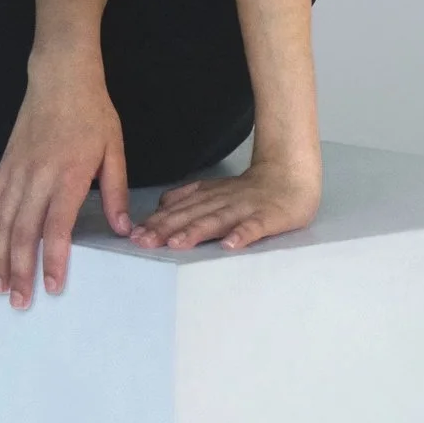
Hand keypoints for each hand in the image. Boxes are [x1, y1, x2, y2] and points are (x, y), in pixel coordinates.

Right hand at [0, 54, 130, 308]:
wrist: (60, 77)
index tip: (52, 287)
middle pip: (23, 233)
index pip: (57, 227)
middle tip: (20, 302)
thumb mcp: (114, 150)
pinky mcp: (5, 167)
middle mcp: (38, 178)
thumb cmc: (92, 113)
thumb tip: (122, 229)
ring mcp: (17, 173)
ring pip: (1, 223)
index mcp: (69, 176)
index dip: (54, 260)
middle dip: (20, 271)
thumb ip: (116, 191)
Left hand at [131, 154, 319, 251]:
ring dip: (195, 231)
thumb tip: (159, 206)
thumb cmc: (249, 191)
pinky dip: (242, 235)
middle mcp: (221, 202)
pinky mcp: (268, 217)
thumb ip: (188, 197)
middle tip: (143, 242)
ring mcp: (244, 209)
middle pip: (190, 216)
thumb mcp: (214, 190)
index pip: (177, 210)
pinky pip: (254, 227)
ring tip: (176, 244)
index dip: (155, 222)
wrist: (290, 176)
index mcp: (207, 197)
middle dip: (165, 228)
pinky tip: (230, 246)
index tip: (134, 235)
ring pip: (216, 220)